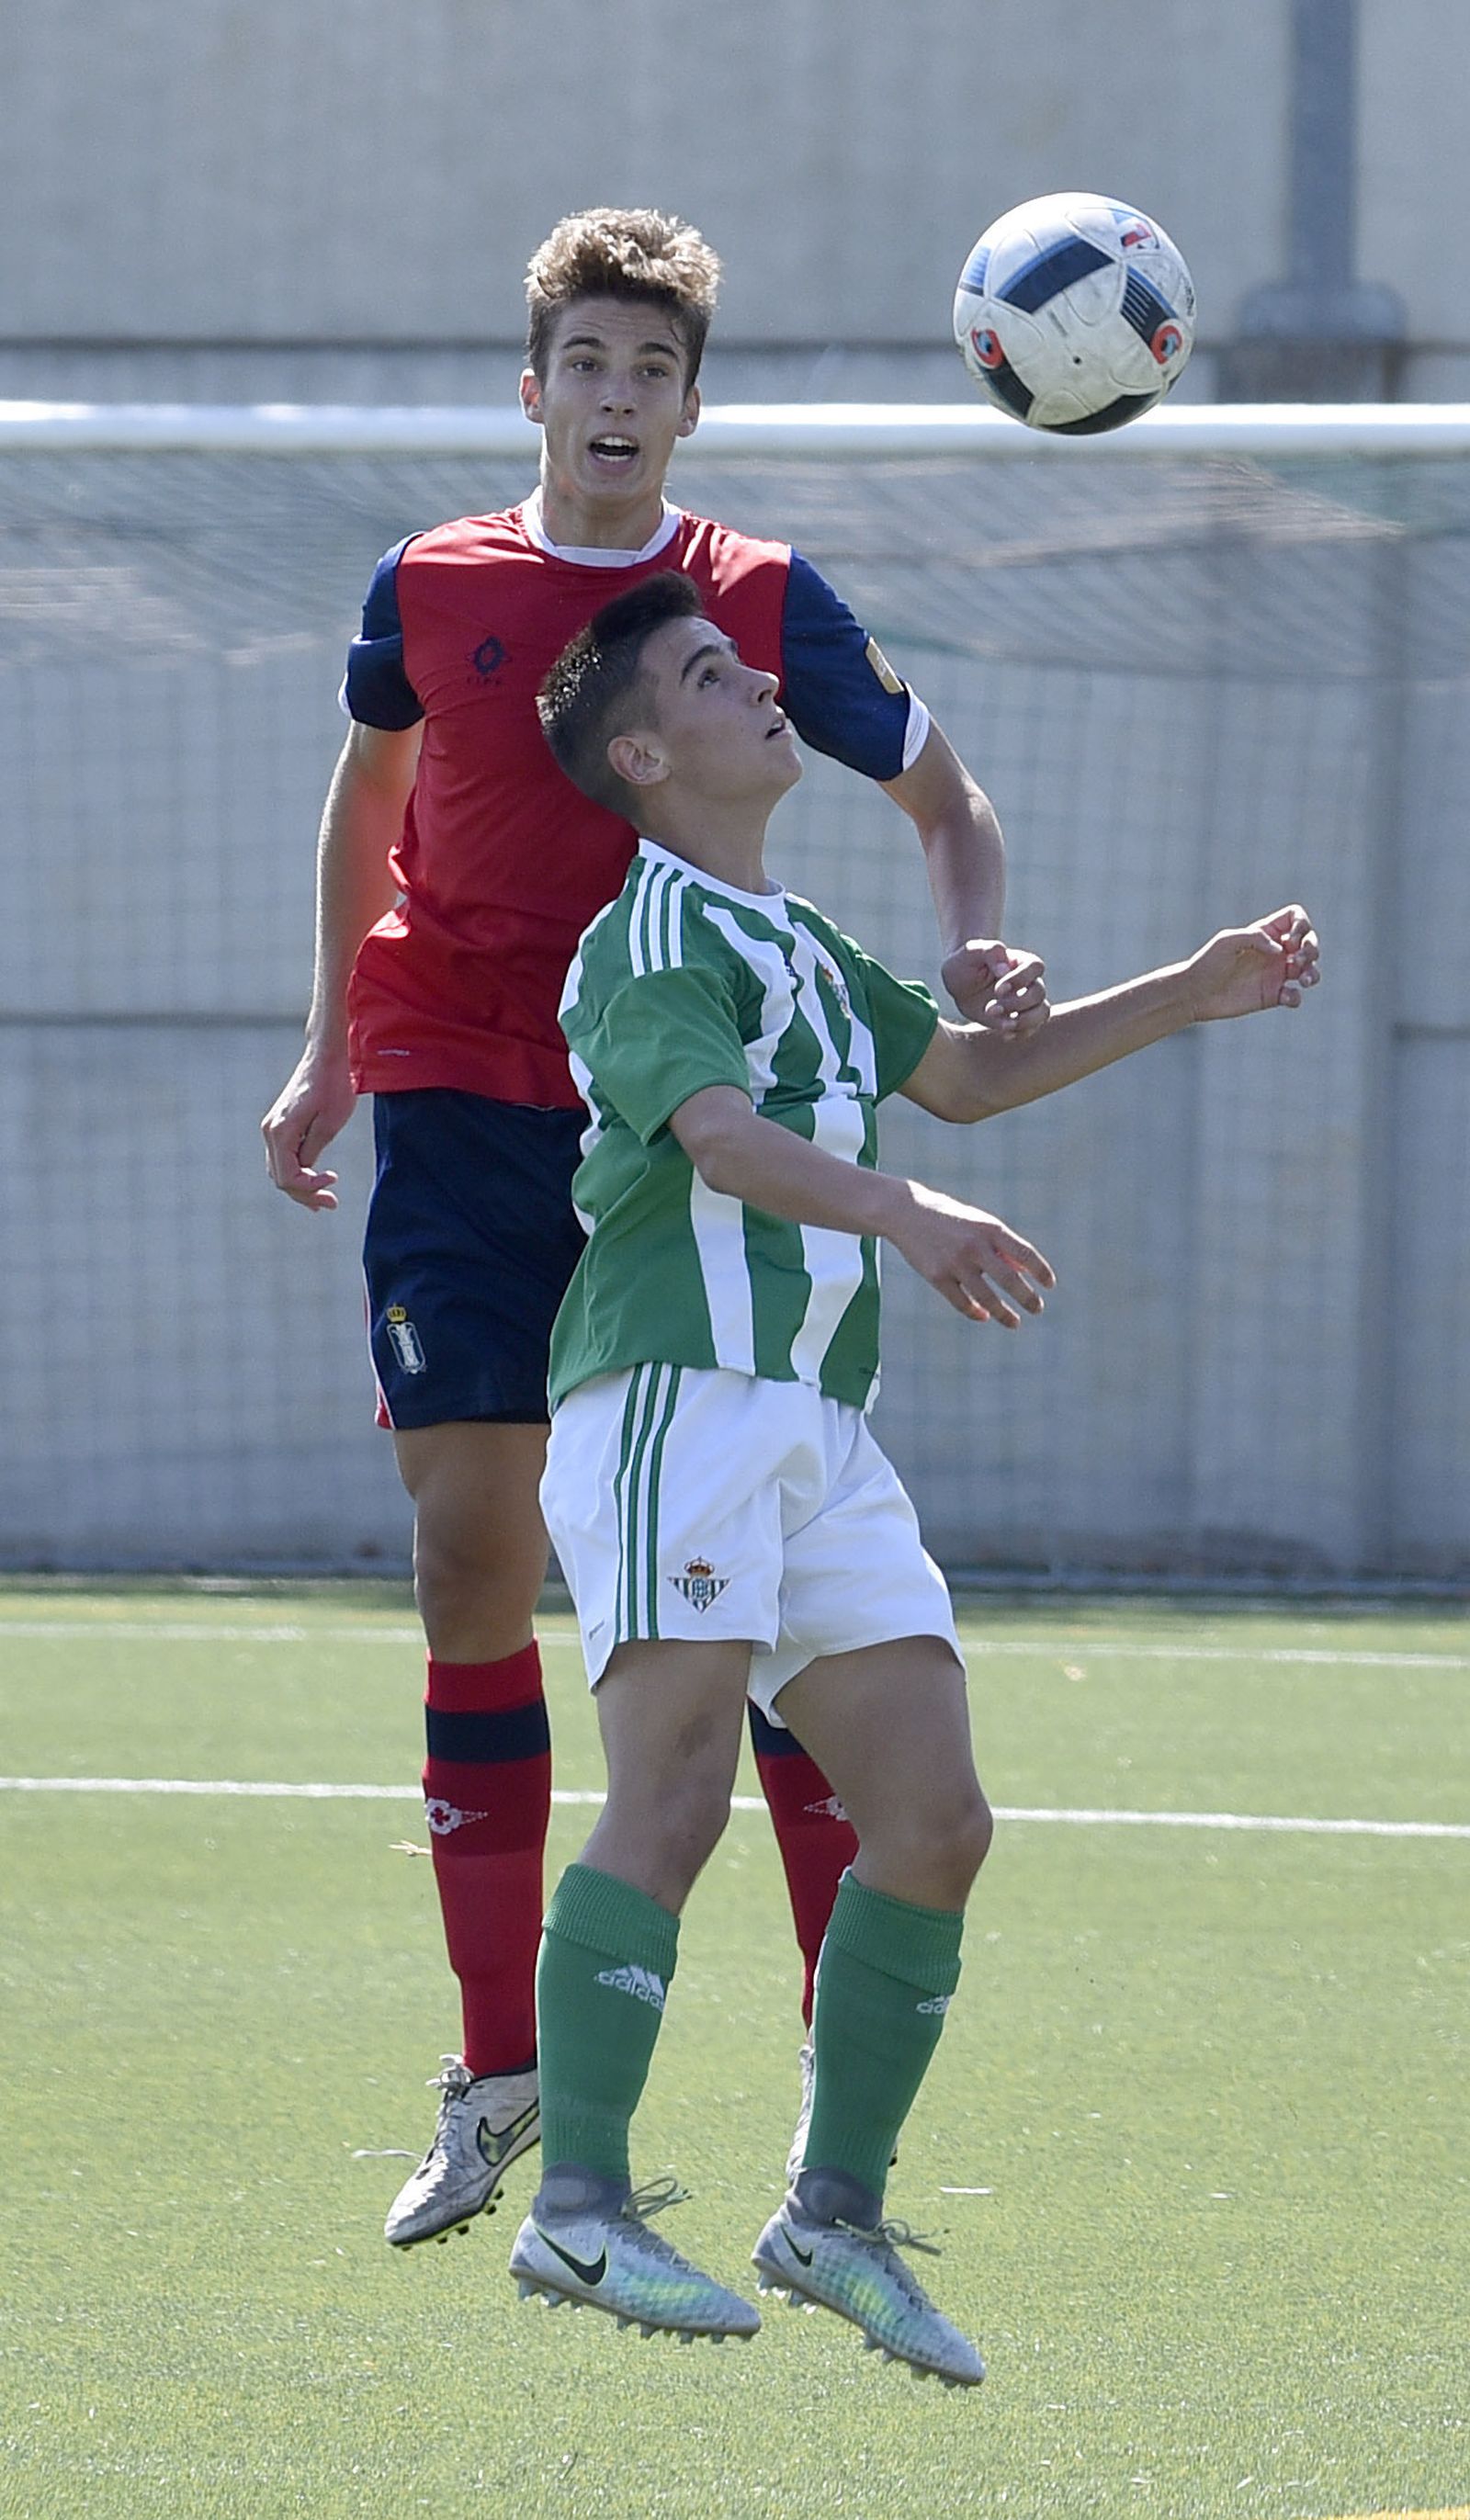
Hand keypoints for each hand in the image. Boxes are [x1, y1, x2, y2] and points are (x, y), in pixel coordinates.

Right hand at [260, 1046, 356, 1209]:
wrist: (325, 1056)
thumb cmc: (332, 1085)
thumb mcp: (329, 1123)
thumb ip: (312, 1150)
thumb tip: (304, 1171)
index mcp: (280, 1132)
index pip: (287, 1177)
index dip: (310, 1188)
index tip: (334, 1180)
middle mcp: (270, 1131)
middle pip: (280, 1177)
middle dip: (306, 1194)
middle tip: (332, 1204)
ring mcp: (272, 1128)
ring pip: (279, 1169)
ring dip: (301, 1186)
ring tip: (325, 1200)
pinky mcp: (280, 1124)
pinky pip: (283, 1157)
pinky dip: (297, 1172)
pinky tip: (314, 1180)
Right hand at [888, 1180, 1055, 1325]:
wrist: (907, 1212)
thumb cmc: (951, 1218)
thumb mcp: (979, 1224)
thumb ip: (1002, 1247)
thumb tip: (1025, 1273)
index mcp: (990, 1229)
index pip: (1024, 1253)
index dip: (1040, 1271)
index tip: (1049, 1285)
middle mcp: (974, 1246)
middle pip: (1009, 1280)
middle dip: (1027, 1298)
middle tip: (1037, 1309)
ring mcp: (954, 1262)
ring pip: (986, 1298)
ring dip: (1004, 1314)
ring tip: (1015, 1323)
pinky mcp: (936, 1276)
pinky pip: (962, 1303)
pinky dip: (976, 1312)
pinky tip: (984, 1315)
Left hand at [941, 939, 1049, 1037]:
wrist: (958, 981)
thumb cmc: (965, 962)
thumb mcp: (971, 952)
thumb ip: (990, 952)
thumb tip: (1005, 969)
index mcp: (1019, 961)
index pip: (1035, 967)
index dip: (1020, 979)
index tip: (998, 989)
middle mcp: (1028, 981)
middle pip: (1038, 993)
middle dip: (1016, 1003)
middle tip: (990, 1009)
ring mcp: (1026, 1000)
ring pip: (1042, 1012)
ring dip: (1024, 1021)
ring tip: (1003, 1026)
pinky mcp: (1019, 1017)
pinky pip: (1032, 1028)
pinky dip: (1022, 1033)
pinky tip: (1005, 1035)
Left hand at [1186, 905, 1321, 1020]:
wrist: (1195, 993)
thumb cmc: (1207, 963)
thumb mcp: (1227, 941)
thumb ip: (1255, 937)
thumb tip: (1280, 950)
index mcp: (1265, 934)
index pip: (1295, 919)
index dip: (1301, 926)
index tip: (1288, 942)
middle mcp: (1274, 952)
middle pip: (1309, 942)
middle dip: (1313, 948)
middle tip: (1300, 959)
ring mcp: (1275, 974)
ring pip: (1308, 970)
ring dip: (1313, 973)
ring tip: (1303, 980)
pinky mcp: (1272, 996)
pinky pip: (1294, 996)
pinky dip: (1296, 997)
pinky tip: (1285, 997)